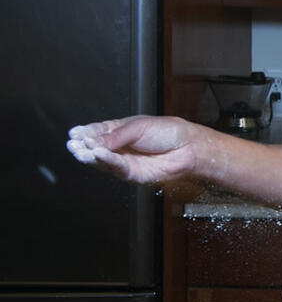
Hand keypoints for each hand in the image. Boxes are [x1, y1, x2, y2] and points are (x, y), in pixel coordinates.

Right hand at [67, 116, 198, 184]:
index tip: (74, 133)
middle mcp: (120, 147)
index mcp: (120, 131)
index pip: (97, 131)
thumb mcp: (138, 127)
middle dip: (83, 146)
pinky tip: (98, 155)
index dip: (85, 132)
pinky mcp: (131, 173)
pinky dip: (106, 161)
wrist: (187, 148)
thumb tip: (93, 140)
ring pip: (101, 160)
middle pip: (95, 147)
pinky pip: (115, 167)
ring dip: (89, 155)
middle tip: (73, 143)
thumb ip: (115, 135)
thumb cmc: (168, 133)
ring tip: (80, 150)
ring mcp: (124, 161)